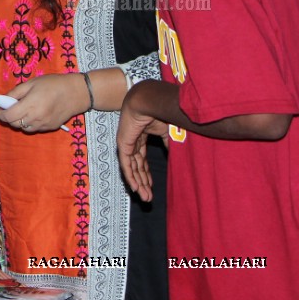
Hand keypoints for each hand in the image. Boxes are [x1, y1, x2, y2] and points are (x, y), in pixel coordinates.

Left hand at [0, 74, 87, 132]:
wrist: (77, 93)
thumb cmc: (53, 84)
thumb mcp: (32, 83)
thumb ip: (15, 93)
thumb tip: (1, 99)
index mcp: (30, 105)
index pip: (9, 116)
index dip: (0, 114)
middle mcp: (36, 118)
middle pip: (14, 124)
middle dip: (8, 117)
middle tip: (7, 108)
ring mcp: (44, 124)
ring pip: (24, 128)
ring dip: (18, 121)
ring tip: (21, 111)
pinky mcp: (50, 128)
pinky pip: (34, 129)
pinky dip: (29, 123)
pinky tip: (32, 114)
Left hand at [117, 85, 167, 201]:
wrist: (149, 102)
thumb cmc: (159, 112)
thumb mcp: (168, 133)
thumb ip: (169, 145)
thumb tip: (175, 157)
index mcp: (142, 138)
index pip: (142, 161)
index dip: (147, 175)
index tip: (152, 187)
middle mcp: (132, 142)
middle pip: (137, 167)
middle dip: (143, 183)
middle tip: (149, 197)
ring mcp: (126, 143)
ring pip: (132, 168)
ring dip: (139, 183)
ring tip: (145, 197)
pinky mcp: (123, 144)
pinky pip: (126, 164)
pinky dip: (131, 176)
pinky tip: (135, 188)